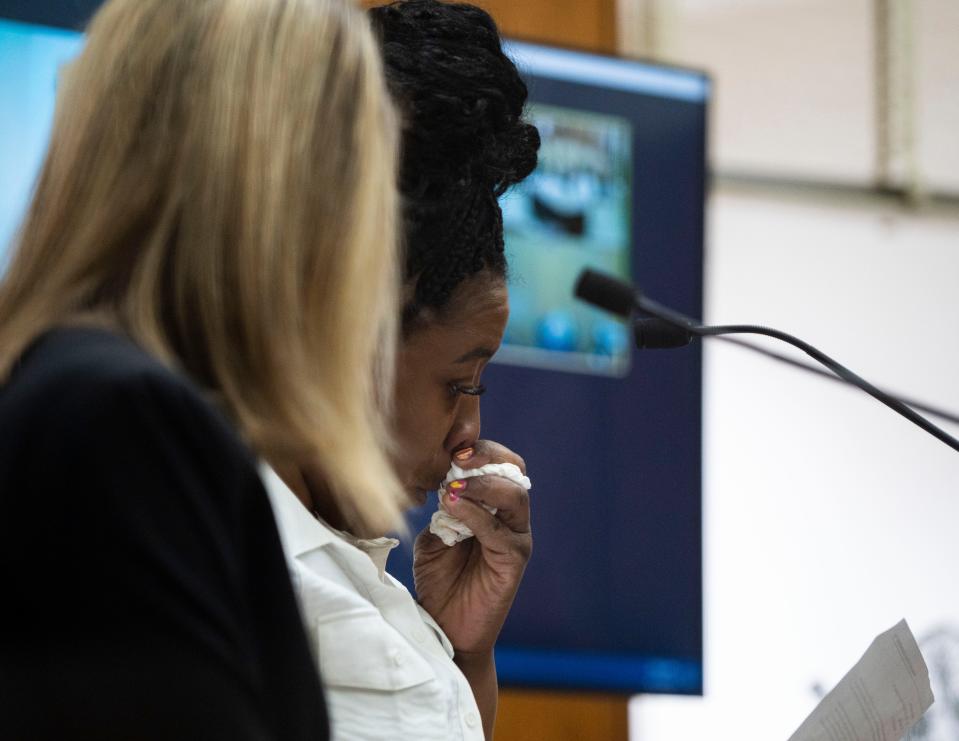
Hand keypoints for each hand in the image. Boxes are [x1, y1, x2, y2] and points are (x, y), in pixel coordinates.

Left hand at [413, 440, 531, 655]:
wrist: (445, 628)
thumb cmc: (439, 580)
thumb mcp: (433, 536)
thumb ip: (442, 510)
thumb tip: (443, 486)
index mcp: (492, 505)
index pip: (498, 463)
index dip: (478, 450)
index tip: (449, 449)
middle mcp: (510, 517)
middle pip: (514, 470)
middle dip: (487, 457)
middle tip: (457, 458)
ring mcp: (516, 537)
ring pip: (515, 494)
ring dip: (482, 484)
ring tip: (452, 485)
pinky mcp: (514, 560)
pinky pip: (500, 529)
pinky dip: (476, 514)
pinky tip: (451, 508)